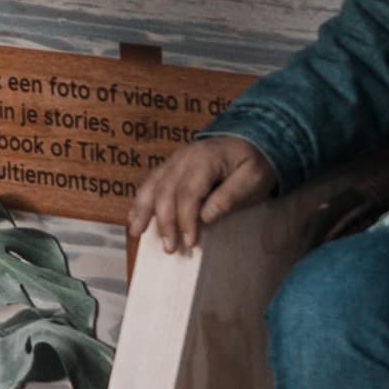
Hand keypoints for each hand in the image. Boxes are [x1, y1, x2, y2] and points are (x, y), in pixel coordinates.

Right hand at [132, 132, 274, 252]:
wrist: (252, 140)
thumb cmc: (254, 163)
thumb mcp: (253, 179)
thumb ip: (230, 196)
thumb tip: (206, 217)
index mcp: (205, 159)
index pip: (188, 192)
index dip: (186, 219)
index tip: (190, 242)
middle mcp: (184, 158)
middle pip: (166, 191)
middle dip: (165, 222)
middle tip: (170, 248)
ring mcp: (175, 161)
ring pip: (152, 186)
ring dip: (144, 211)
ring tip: (137, 233)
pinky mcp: (171, 167)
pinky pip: (150, 183)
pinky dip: (140, 201)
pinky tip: (134, 218)